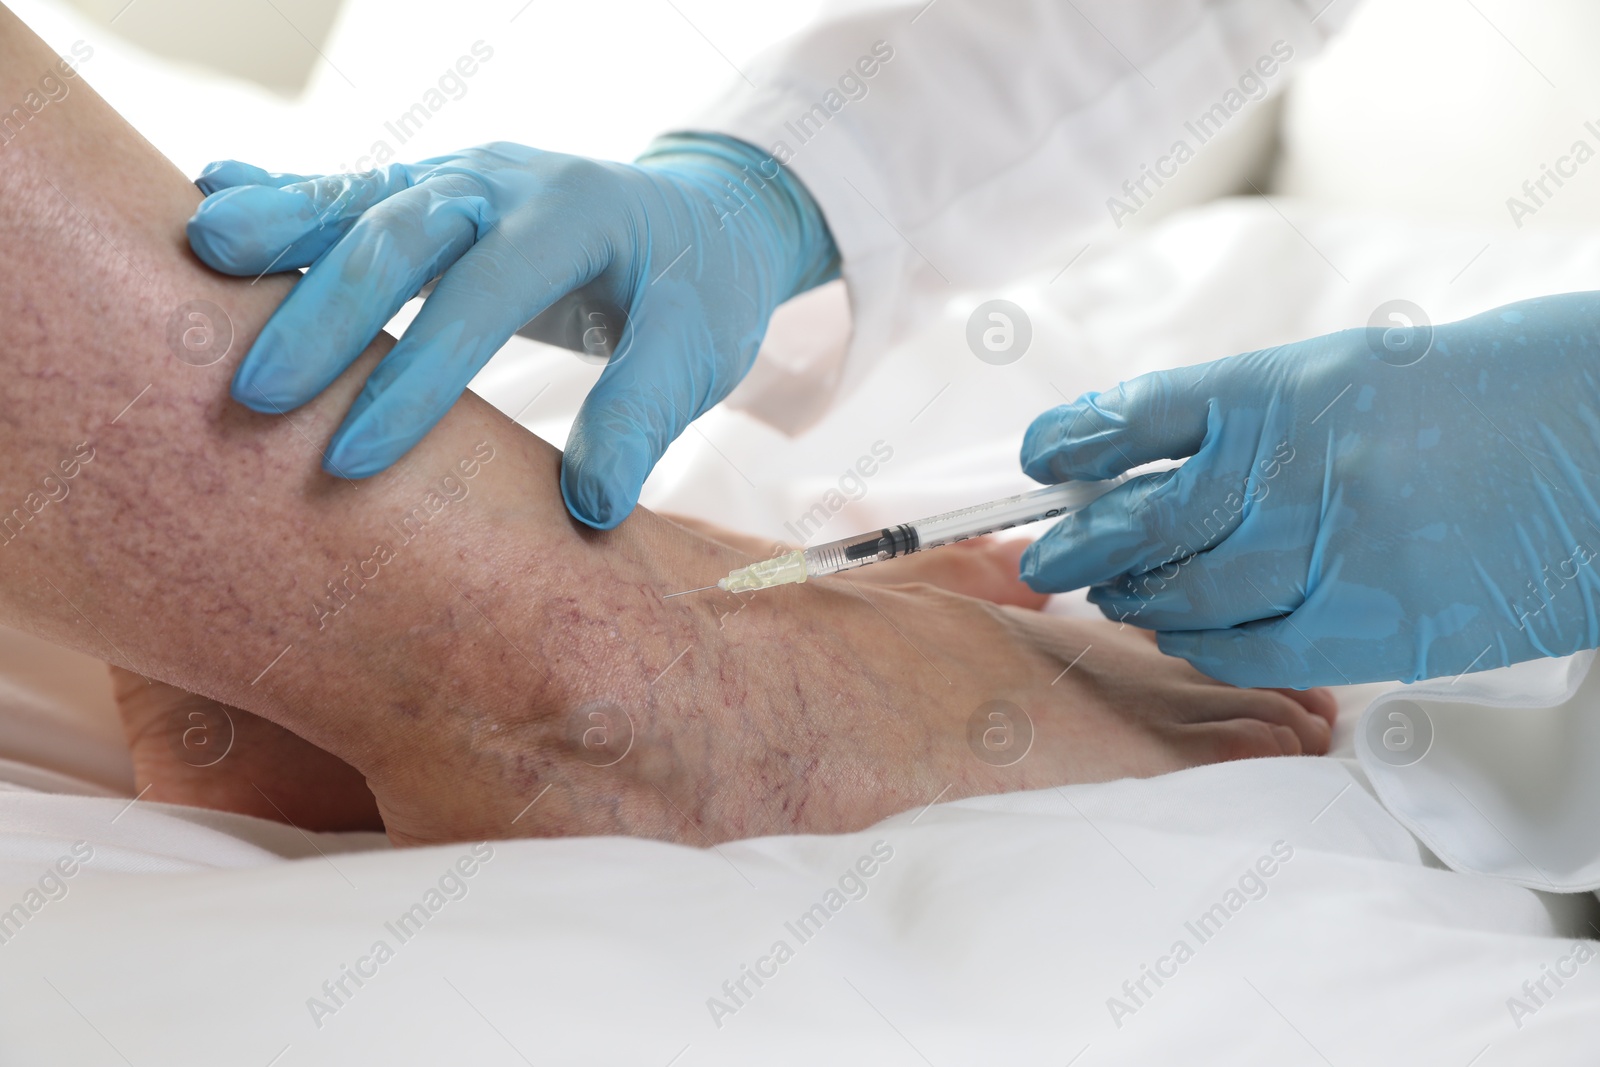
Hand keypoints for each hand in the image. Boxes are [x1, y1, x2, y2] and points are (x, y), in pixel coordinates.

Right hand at [186, 136, 837, 527]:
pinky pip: (350, 187)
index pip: (484, 296)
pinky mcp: (431, 191)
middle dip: (326, 309)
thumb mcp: (697, 352)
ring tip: (197, 254)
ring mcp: (460, 178)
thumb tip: (590, 508)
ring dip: (281, 226)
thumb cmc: (699, 294)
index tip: (353, 460)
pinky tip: (209, 199)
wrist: (703, 223)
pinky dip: (284, 193)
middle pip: (402, 231)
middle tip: (255, 393)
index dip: (418, 378)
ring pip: (360, 195)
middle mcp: (504, 183)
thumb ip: (646, 416)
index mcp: (573, 218)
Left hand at [1017, 292, 1599, 687]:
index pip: (1137, 417)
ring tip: (1111, 596)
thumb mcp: (1342, 377)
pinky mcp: (1376, 625)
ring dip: (1136, 598)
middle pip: (1144, 520)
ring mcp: (1332, 552)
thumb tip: (1142, 466)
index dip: (1074, 440)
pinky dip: (1203, 649)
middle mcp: (1293, 470)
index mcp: (1281, 391)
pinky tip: (1182, 639)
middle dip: (1080, 542)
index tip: (1041, 454)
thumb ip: (1242, 421)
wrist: (1596, 439)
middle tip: (1044, 555)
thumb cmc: (1469, 402)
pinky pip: (1252, 652)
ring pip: (1187, 595)